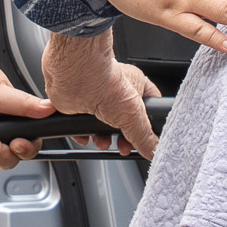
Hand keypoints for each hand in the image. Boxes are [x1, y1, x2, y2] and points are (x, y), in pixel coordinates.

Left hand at [41, 32, 162, 159]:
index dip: (148, 125)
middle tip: (122, 146)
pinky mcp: (76, 103)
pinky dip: (81, 133)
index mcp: (135, 86)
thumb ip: (144, 137)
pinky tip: (83, 136)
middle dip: (121, 137)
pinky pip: (80, 124)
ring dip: (100, 138)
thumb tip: (154, 151)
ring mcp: (95, 97)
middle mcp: (115, 91)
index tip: (145, 140)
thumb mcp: (133, 116)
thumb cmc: (104, 82)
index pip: (148, 106)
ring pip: (101, 124)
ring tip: (101, 142)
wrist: (73, 75)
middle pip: (123, 120)